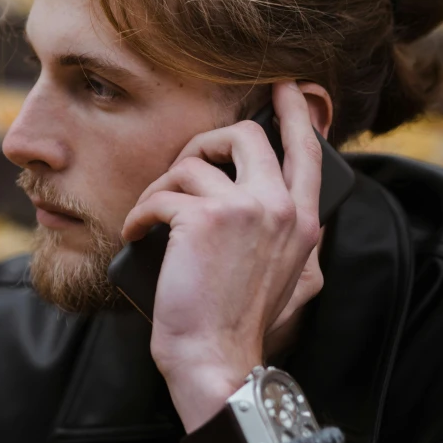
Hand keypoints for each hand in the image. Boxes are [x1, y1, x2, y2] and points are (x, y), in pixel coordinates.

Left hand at [121, 81, 324, 431]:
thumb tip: (272, 199)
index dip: (294, 111)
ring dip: (161, 189)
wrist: (215, 357)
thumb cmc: (238, 320)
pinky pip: (160, 194)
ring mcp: (245, 208)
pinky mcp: (203, 218)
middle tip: (183, 168)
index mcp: (303, 221)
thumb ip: (288, 232)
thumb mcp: (287, 276)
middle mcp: (281, 206)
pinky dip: (139, 214)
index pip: (306, 150)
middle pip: (244, 135)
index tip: (283, 84)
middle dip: (204, 143)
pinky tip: (136, 235)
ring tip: (150, 219)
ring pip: (191, 163)